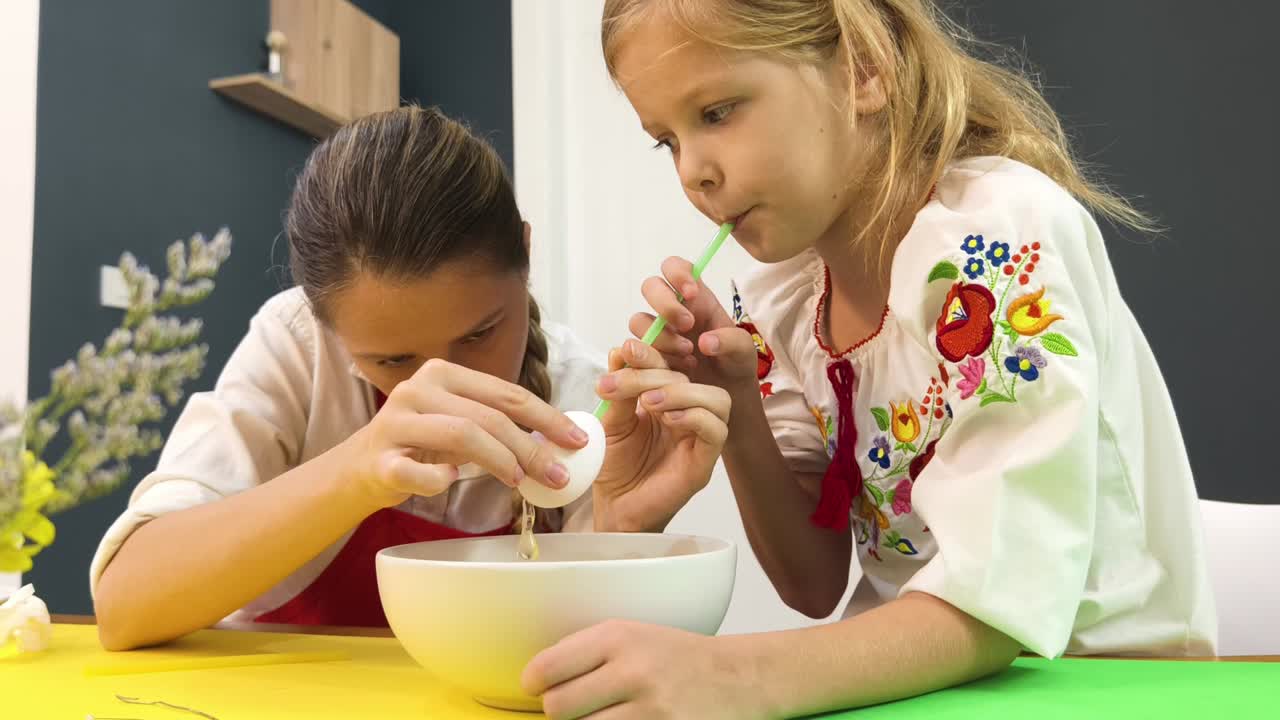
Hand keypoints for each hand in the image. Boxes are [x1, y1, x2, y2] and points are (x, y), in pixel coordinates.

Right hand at [340, 358, 587, 508]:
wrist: (357, 469)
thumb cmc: (420, 444)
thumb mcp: (457, 422)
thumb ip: (496, 422)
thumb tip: (556, 441)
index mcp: (442, 374)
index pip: (507, 393)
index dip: (547, 417)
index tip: (576, 440)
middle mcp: (417, 390)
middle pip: (488, 416)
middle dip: (531, 447)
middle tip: (557, 474)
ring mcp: (395, 423)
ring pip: (461, 434)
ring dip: (499, 460)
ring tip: (518, 481)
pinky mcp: (380, 460)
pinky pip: (416, 471)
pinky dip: (438, 480)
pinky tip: (450, 482)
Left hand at [522, 620, 768, 719]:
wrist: (739, 678)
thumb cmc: (677, 657)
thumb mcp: (633, 636)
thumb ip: (585, 653)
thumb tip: (534, 681)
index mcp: (618, 637)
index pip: (545, 668)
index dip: (535, 682)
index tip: (538, 686)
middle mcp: (632, 672)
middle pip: (557, 708)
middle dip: (561, 710)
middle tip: (576, 706)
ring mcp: (650, 711)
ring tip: (606, 715)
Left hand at [591, 339, 729, 531]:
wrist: (612, 507)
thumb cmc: (614, 466)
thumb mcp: (610, 420)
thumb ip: (618, 390)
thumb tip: (620, 351)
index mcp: (668, 399)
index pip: (671, 364)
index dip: (654, 351)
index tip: (627, 348)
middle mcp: (689, 414)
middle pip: (691, 377)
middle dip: (656, 372)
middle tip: (622, 381)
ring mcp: (700, 438)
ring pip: (716, 399)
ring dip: (681, 392)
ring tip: (647, 401)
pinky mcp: (706, 462)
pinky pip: (717, 431)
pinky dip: (695, 417)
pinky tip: (666, 419)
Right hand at [632, 257, 758, 392]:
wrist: (726, 393)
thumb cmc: (735, 363)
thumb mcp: (744, 351)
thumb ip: (730, 341)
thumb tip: (705, 342)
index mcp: (697, 297)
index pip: (675, 267)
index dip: (678, 273)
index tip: (691, 293)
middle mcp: (673, 310)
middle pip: (651, 287)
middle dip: (666, 304)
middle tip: (688, 325)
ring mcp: (658, 333)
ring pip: (639, 321)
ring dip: (662, 337)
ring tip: (688, 356)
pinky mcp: (648, 356)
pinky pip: (637, 351)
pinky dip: (655, 360)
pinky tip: (678, 371)